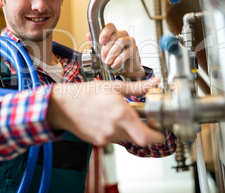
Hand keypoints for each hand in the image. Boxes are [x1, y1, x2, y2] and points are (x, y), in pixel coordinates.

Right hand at [47, 77, 164, 145]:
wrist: (63, 106)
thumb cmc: (85, 94)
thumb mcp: (114, 87)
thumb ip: (138, 87)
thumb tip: (154, 82)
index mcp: (121, 114)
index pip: (146, 137)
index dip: (157, 136)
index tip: (161, 131)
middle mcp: (114, 129)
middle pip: (138, 137)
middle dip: (142, 129)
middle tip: (142, 120)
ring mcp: (106, 137)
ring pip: (126, 137)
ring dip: (127, 128)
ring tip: (117, 114)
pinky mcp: (99, 142)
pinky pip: (114, 138)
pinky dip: (115, 130)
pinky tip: (107, 119)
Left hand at [87, 23, 145, 80]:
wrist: (127, 68)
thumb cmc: (115, 57)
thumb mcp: (103, 50)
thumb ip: (96, 43)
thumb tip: (88, 35)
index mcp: (114, 33)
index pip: (110, 26)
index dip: (105, 32)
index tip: (101, 41)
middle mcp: (122, 34)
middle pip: (114, 35)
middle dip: (106, 47)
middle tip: (102, 57)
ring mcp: (129, 40)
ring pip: (120, 42)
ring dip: (112, 53)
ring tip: (107, 62)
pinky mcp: (134, 49)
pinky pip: (127, 52)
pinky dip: (119, 59)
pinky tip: (114, 64)